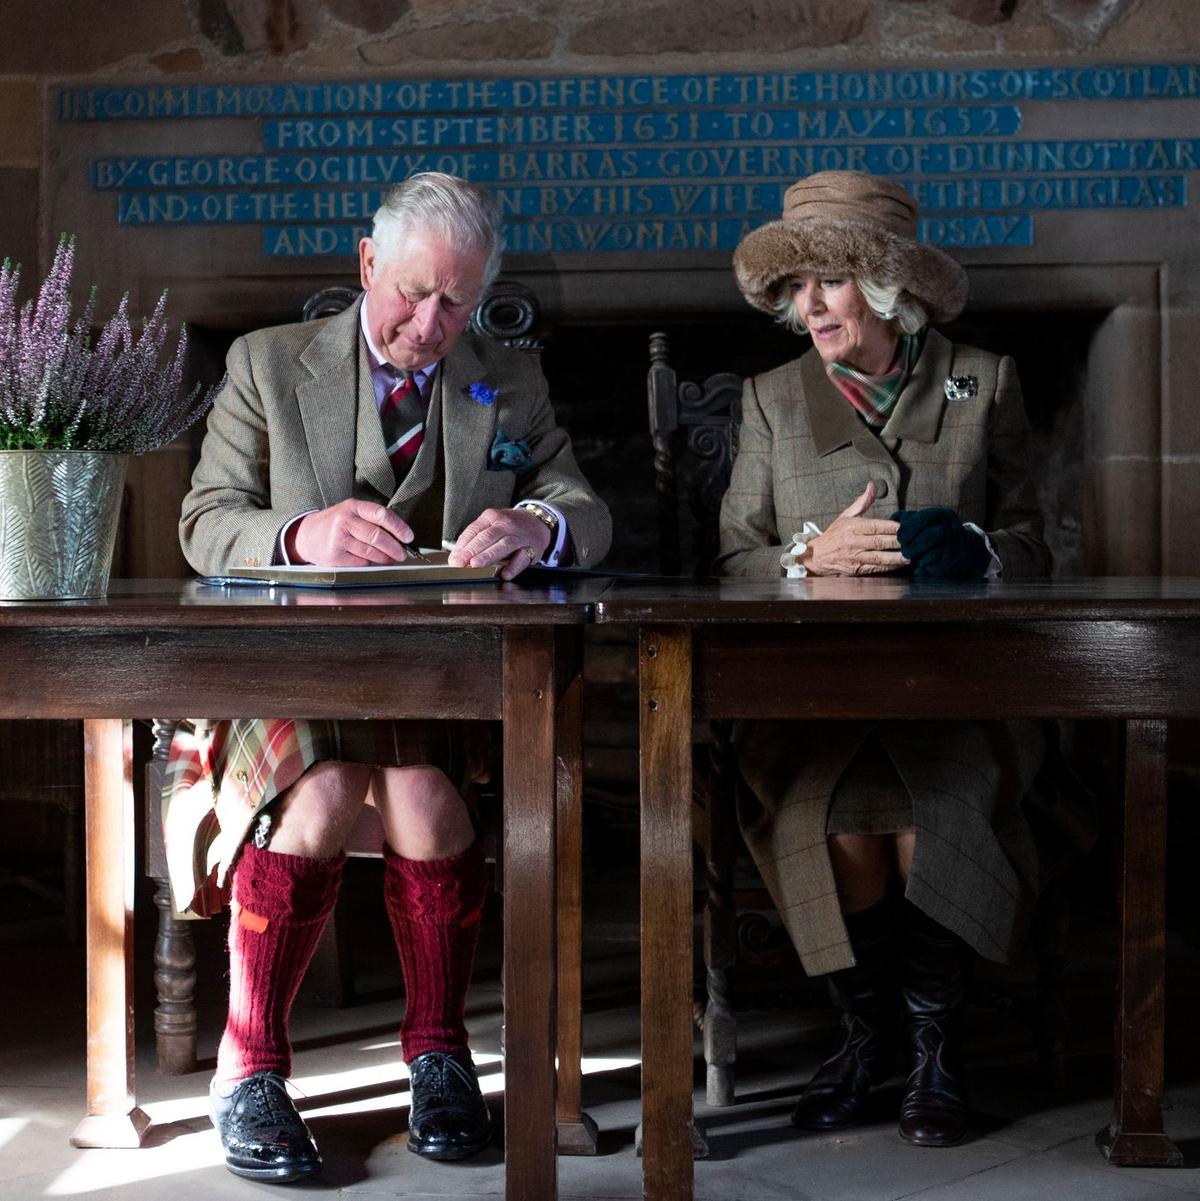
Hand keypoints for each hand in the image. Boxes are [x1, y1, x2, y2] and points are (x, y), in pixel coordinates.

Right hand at [289, 498, 415, 565]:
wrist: (306, 536)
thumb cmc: (335, 524)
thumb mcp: (351, 513)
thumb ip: (372, 521)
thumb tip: (400, 536)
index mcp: (352, 507)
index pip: (381, 514)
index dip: (398, 527)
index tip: (408, 537)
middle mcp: (344, 520)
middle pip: (377, 536)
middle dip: (394, 548)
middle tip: (402, 554)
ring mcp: (338, 538)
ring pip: (370, 552)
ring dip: (385, 558)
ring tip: (390, 559)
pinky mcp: (335, 555)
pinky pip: (360, 562)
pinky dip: (369, 563)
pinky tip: (369, 560)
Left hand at [448, 507, 551, 580]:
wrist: (538, 522)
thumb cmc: (509, 527)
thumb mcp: (491, 525)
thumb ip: (474, 538)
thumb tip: (456, 557)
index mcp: (491, 517)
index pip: (474, 530)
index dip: (463, 545)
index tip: (454, 559)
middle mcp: (505, 525)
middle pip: (487, 537)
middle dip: (471, 551)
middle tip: (460, 563)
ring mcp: (519, 536)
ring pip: (503, 545)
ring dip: (488, 556)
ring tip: (475, 565)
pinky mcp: (531, 548)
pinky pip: (522, 558)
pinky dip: (513, 567)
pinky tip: (505, 574)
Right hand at [804, 482, 907, 575]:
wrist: (818, 556)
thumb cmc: (834, 535)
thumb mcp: (846, 516)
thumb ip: (862, 502)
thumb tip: (873, 485)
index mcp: (851, 527)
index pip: (874, 526)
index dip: (889, 527)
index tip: (903, 527)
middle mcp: (852, 542)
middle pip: (878, 542)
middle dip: (896, 542)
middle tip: (912, 540)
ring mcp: (855, 557)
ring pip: (878, 557)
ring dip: (895, 557)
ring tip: (910, 555)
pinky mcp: (857, 569)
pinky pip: (876, 568)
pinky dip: (889, 567)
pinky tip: (900, 564)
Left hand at [891, 507, 991, 577]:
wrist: (965, 549)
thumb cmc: (938, 533)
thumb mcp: (928, 520)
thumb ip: (910, 518)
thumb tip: (894, 517)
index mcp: (942, 516)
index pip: (923, 519)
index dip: (907, 529)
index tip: (900, 537)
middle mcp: (951, 529)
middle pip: (928, 537)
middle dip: (911, 545)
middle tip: (904, 550)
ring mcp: (953, 546)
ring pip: (931, 553)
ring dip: (917, 557)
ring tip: (912, 557)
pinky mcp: (953, 562)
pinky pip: (935, 566)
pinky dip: (925, 567)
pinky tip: (922, 564)